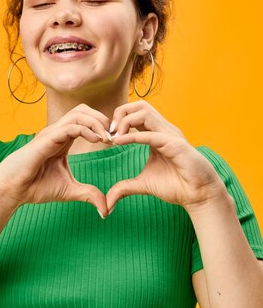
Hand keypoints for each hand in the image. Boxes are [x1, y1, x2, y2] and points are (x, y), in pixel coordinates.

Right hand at [0, 104, 111, 215]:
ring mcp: (51, 133)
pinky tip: (96, 140)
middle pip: (84, 110)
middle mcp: (57, 132)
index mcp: (63, 139)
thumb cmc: (35, 187)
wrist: (12, 190)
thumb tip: (106, 209)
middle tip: (115, 136)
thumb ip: (88, 195)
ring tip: (108, 138)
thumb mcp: (69, 191)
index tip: (116, 142)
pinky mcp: (46, 139)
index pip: (86, 121)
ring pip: (78, 113)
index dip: (103, 127)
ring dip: (97, 122)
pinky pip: (70, 126)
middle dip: (103, 119)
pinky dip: (86, 129)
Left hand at [106, 100, 226, 213]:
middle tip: (110, 132)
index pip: (136, 113)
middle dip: (120, 113)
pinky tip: (119, 142)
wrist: (198, 195)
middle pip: (140, 105)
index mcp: (157, 134)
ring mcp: (171, 135)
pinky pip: (151, 134)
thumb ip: (124, 188)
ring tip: (115, 138)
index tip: (108, 138)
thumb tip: (107, 202)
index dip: (119, 120)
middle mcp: (164, 130)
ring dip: (125, 121)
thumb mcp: (143, 185)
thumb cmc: (176, 186)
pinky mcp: (176, 145)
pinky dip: (133, 136)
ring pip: (145, 112)